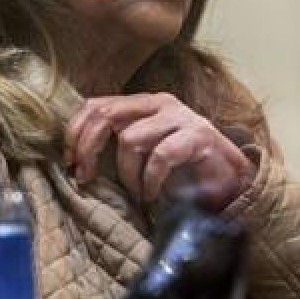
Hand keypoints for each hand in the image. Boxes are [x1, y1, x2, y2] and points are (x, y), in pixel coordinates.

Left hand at [63, 93, 256, 211]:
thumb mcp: (143, 151)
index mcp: (142, 104)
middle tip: (86, 176)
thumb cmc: (181, 169)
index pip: (96, 104)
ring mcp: (181, 118)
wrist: (230, 180)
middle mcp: (160, 104)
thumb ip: (116, 142)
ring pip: (131, 139)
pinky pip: (160, 157)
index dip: (75, 132)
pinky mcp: (198, 137)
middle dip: (88, 147)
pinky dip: (150, 181)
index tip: (69, 162)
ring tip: (137, 192)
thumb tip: (74, 158)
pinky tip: (153, 195)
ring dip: (127, 174)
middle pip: (106, 114)